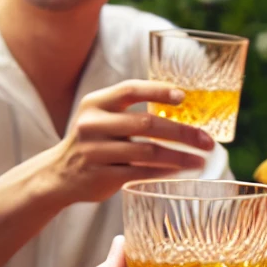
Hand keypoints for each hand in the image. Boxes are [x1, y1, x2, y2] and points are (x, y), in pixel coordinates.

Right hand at [40, 80, 212, 204]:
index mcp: (96, 103)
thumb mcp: (102, 117)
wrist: (58, 175)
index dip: (158, 91)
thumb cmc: (94, 142)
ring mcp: (95, 151)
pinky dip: (164, 172)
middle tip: (208, 141)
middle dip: (183, 132)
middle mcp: (93, 124)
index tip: (184, 97)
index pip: (130, 90)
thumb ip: (131, 110)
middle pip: (147, 124)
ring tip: (201, 160)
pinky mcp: (101, 176)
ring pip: (148, 152)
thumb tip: (183, 107)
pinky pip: (140, 173)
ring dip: (180, 157)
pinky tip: (181, 172)